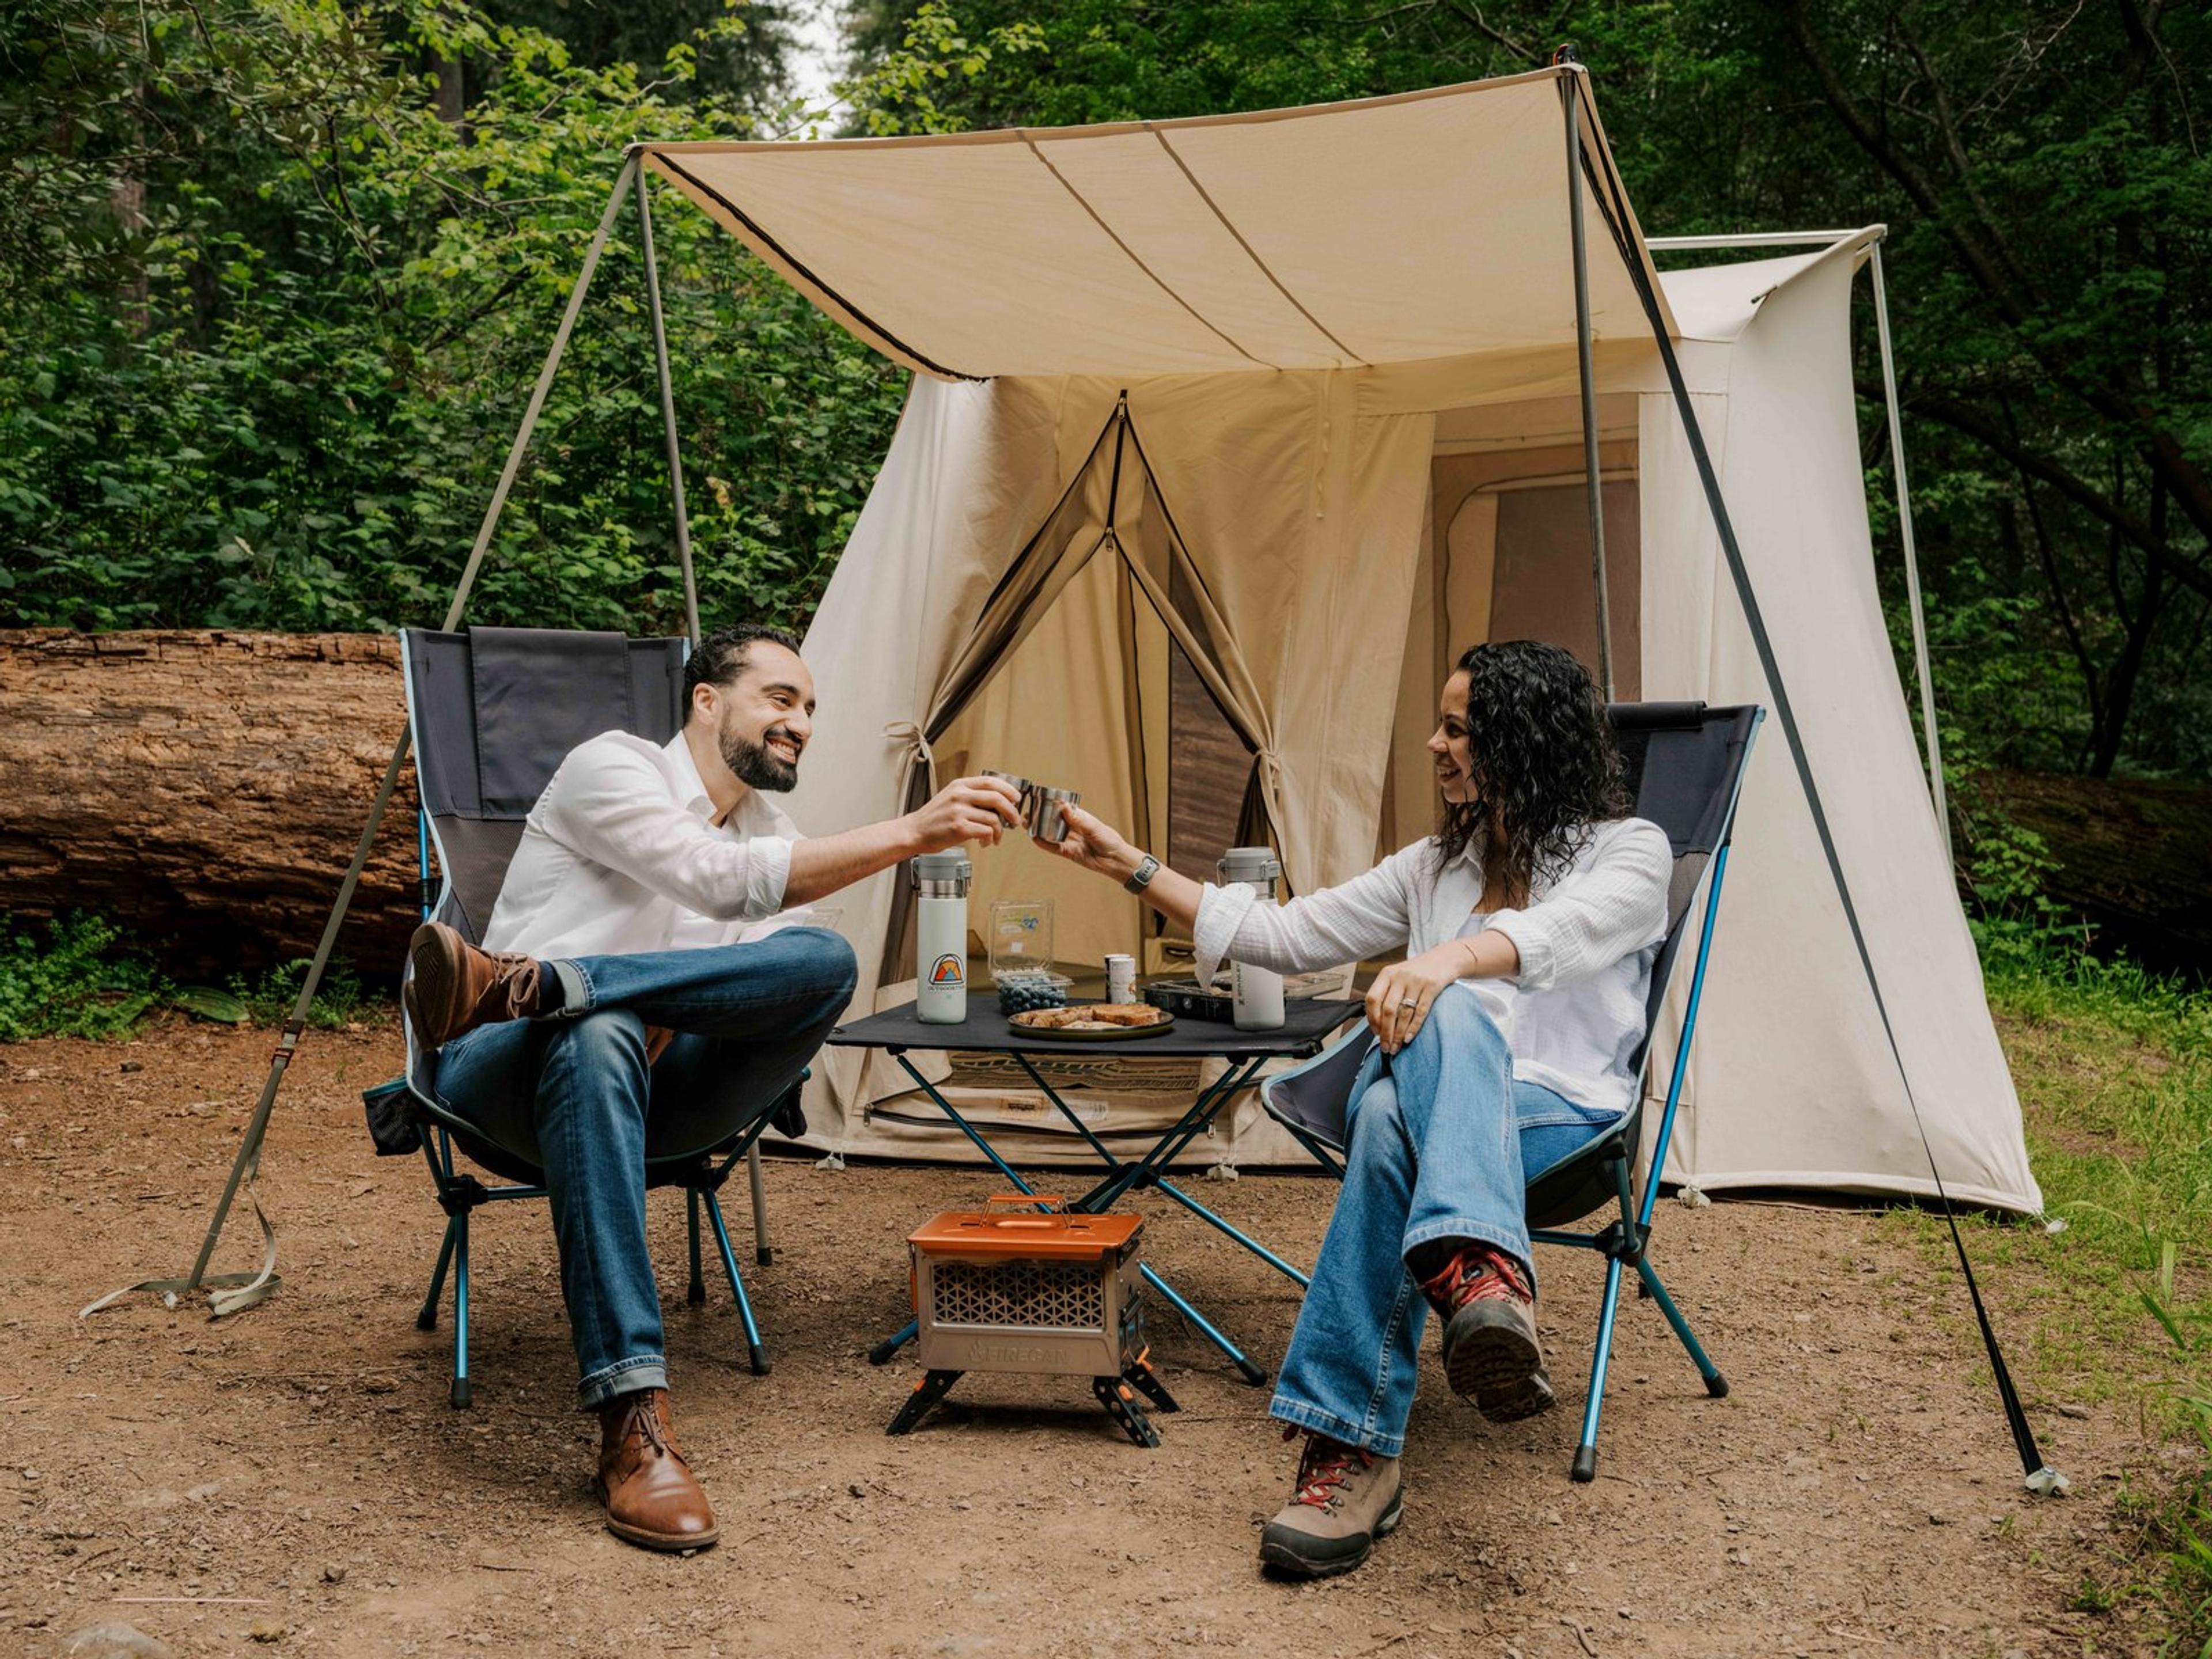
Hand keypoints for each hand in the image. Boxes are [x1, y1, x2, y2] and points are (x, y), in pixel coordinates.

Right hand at [906, 775, 1020, 851]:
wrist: (914, 832)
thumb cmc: (933, 818)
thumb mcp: (951, 797)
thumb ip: (971, 796)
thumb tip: (999, 802)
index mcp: (959, 785)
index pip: (990, 781)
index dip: (1008, 789)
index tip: (1016, 798)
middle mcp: (959, 795)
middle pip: (996, 798)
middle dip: (1011, 810)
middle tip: (1015, 820)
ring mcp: (959, 811)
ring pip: (993, 818)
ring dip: (1000, 831)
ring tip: (996, 837)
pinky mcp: (958, 828)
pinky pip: (985, 831)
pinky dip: (990, 838)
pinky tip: (985, 842)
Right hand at [1039, 801, 1139, 882]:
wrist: (1115, 860)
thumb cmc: (1110, 840)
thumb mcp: (1094, 827)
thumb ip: (1078, 819)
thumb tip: (1065, 807)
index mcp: (1080, 818)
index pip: (1063, 809)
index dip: (1052, 804)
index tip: (1040, 799)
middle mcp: (1073, 828)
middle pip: (1054, 821)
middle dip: (1041, 817)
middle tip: (1029, 812)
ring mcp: (1070, 840)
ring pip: (1051, 833)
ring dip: (1039, 829)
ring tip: (1028, 823)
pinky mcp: (1068, 852)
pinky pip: (1053, 847)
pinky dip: (1044, 843)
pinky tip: (1035, 838)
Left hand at [1364, 943, 1472, 1055]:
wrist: (1444, 958)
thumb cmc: (1417, 972)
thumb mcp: (1398, 975)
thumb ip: (1386, 993)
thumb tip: (1376, 1023)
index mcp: (1387, 974)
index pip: (1372, 999)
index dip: (1372, 1018)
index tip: (1375, 1033)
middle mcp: (1400, 976)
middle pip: (1387, 1009)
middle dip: (1385, 1032)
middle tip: (1386, 1047)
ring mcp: (1416, 981)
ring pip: (1403, 1013)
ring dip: (1398, 1034)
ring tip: (1396, 1047)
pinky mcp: (1432, 987)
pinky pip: (1420, 1012)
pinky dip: (1413, 1028)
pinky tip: (1408, 1038)